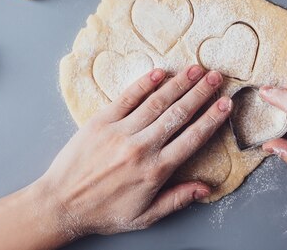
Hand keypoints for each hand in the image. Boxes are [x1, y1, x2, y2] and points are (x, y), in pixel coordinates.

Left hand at [34, 65, 231, 236]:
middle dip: (200, 93)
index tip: (226, 104)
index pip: (192, 138)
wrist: (60, 204)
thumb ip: (177, 200)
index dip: (212, 119)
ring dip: (178, 83)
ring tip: (195, 70)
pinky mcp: (100, 122)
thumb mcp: (145, 216)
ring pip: (156, 102)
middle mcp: (141, 147)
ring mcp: (120, 132)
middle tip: (216, 77)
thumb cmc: (103, 212)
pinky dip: (144, 83)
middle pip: (178, 114)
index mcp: (155, 170)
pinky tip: (160, 71)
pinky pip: (126, 98)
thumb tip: (206, 188)